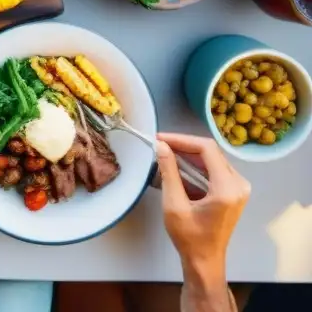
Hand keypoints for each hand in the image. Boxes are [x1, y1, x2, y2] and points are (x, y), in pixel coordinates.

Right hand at [156, 133, 249, 278]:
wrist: (205, 260)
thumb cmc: (189, 237)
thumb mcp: (174, 204)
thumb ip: (169, 172)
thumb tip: (161, 146)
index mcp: (227, 188)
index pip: (207, 149)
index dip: (182, 140)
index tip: (160, 139)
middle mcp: (239, 184)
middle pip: (211, 152)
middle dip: (184, 145)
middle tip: (159, 144)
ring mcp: (239, 188)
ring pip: (212, 159)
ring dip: (189, 154)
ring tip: (165, 153)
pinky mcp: (234, 191)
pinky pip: (214, 169)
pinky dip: (196, 165)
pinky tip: (178, 166)